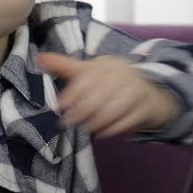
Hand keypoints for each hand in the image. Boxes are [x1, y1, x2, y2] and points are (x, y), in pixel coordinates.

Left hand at [37, 52, 179, 137]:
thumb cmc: (113, 84)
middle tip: (68, 122)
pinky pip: (127, 121)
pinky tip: (101, 133)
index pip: (89, 76)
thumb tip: (41, 58)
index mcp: (108, 63)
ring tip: (85, 128)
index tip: (60, 105)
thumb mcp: (91, 72)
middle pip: (100, 94)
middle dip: (82, 110)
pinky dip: (112, 129)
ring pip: (113, 109)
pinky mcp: (146, 108)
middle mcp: (125, 74)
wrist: (151, 96)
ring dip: (96, 121)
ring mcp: (138, 90)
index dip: (73, 91)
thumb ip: (66, 67)